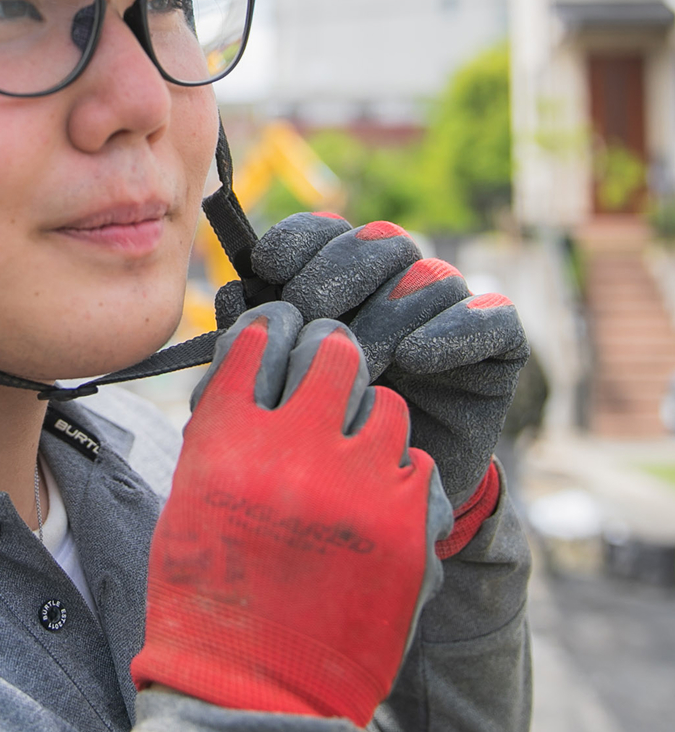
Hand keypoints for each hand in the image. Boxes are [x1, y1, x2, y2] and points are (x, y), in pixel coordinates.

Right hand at [131, 302, 451, 724]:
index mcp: (227, 436)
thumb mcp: (194, 489)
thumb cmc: (208, 588)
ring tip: (352, 456)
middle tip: (327, 376)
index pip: (262, 335)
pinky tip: (375, 505)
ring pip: (385, 403)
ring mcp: (356, 482)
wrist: (252, 688)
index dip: (274, 327)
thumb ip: (227, 423)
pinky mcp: (407, 524)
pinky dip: (396, 476)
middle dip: (329, 357)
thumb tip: (257, 366)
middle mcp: (292, 445)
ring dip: (367, 421)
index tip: (282, 334)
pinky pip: (416, 461)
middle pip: (332, 349)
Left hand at [217, 214, 529, 509]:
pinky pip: (492, 317)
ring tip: (360, 361)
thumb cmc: (330, 429)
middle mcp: (402, 283)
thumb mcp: (284, 384)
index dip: (299, 239)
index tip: (265, 265)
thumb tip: (231, 294)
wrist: (392, 500)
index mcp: (348, 279)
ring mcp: (452, 311)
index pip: (328, 232)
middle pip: (379, 243)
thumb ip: (259, 338)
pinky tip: (415, 358)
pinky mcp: (500, 346)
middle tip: (309, 313)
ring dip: (386, 315)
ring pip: (427, 278)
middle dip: (336, 273)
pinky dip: (453, 331)